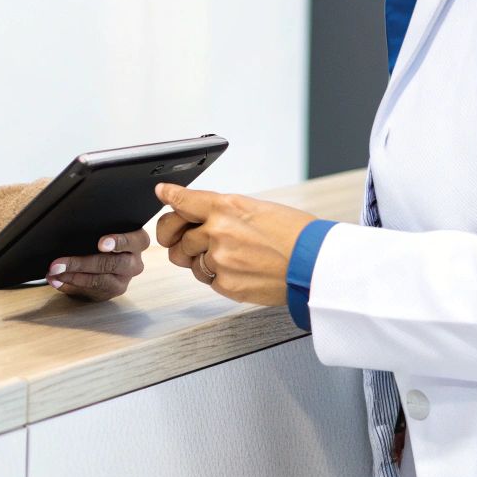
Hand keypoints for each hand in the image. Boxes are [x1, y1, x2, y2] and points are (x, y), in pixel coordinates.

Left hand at [45, 229, 149, 300]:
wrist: (107, 259)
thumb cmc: (104, 237)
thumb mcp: (106, 228)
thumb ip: (95, 226)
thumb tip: (65, 224)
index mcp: (138, 241)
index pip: (135, 240)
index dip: (118, 242)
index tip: (101, 244)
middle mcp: (135, 263)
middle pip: (113, 264)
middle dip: (82, 263)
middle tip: (60, 263)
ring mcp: (124, 281)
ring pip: (100, 281)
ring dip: (73, 276)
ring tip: (54, 272)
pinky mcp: (110, 293)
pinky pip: (90, 291)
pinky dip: (70, 284)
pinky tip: (55, 280)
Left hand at [154, 183, 315, 305]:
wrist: (315, 264)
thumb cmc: (294, 234)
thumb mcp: (258, 208)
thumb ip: (224, 210)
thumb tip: (201, 213)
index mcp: (226, 206)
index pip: (184, 199)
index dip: (170, 196)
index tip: (162, 193)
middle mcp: (218, 230)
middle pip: (176, 235)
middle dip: (177, 237)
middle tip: (183, 239)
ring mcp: (220, 259)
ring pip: (190, 261)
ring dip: (201, 259)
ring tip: (231, 256)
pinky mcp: (225, 284)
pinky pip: (207, 280)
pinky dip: (219, 277)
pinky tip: (241, 270)